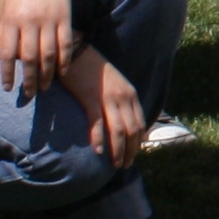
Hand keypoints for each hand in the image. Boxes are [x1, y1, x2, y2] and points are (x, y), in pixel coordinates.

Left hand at [0, 0, 76, 101]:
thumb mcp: (7, 7)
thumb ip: (4, 32)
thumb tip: (0, 58)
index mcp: (10, 19)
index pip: (7, 54)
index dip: (7, 73)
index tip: (8, 88)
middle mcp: (29, 21)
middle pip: (28, 58)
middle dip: (28, 79)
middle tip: (28, 95)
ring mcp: (49, 19)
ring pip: (47, 54)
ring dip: (46, 73)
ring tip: (45, 87)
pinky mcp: (65, 16)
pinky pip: (65, 43)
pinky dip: (64, 59)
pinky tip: (62, 70)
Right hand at [61, 46, 144, 167]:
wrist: (78, 53)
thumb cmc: (93, 71)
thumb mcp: (113, 85)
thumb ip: (118, 101)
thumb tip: (119, 120)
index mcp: (130, 94)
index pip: (139, 123)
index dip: (138, 141)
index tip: (133, 155)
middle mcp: (123, 97)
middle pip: (132, 129)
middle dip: (130, 150)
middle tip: (125, 165)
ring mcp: (108, 98)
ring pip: (118, 129)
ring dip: (118, 150)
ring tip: (115, 164)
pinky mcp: (90, 98)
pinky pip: (97, 122)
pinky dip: (98, 138)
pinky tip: (98, 151)